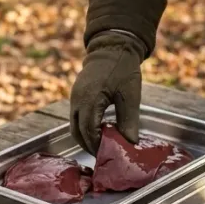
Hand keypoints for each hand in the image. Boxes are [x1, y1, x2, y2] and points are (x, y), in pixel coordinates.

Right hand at [69, 31, 143, 152]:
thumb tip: (130, 143)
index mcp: (90, 99)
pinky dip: (84, 128)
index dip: (96, 145)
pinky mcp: (75, 95)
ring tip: (100, 147)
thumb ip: (129, 120)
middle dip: (89, 146)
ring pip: (74, 126)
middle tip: (103, 156)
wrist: (112, 46)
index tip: (106, 155)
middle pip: (77, 131)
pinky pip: (76, 117)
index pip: (88, 130)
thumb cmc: (123, 69)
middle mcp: (77, 100)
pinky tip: (98, 132)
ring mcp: (74, 97)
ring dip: (85, 138)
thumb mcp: (130, 95)